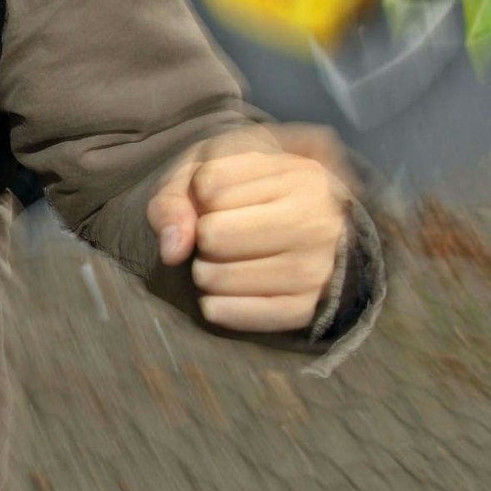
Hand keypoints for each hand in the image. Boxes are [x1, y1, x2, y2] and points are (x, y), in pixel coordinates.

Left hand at [146, 127, 349, 332]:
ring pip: (220, 276)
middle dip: (201, 237)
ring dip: (205, 273)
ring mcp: (316, 268)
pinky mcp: (305, 309)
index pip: (210, 185)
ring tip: (225, 262)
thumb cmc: (242, 196)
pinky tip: (220, 296)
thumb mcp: (205, 176)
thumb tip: (172, 251)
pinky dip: (216, 307)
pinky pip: (240, 316)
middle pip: (213, 234)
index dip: (200, 195)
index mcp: (299, 175)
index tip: (219, 200)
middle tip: (218, 237)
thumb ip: (173, 201)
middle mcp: (318, 221)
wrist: (296, 231)